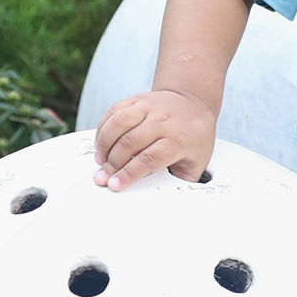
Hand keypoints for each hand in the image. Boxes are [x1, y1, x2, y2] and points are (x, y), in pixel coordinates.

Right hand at [93, 90, 215, 190]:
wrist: (193, 103)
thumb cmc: (194, 136)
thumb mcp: (196, 161)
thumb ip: (181, 179)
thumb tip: (165, 198)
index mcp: (179, 139)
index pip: (150, 159)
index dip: (129, 173)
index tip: (115, 185)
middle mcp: (164, 120)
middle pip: (130, 143)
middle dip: (112, 164)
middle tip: (102, 178)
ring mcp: (150, 106)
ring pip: (119, 124)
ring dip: (105, 144)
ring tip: (100, 160)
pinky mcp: (138, 99)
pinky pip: (115, 111)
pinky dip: (104, 128)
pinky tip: (102, 143)